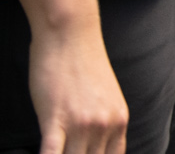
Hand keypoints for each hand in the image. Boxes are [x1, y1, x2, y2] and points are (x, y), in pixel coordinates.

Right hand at [29, 25, 127, 153]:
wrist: (69, 34)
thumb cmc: (82, 64)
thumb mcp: (104, 97)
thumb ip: (101, 124)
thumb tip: (91, 145)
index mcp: (119, 121)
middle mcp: (104, 126)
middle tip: (69, 152)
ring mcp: (81, 124)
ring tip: (56, 152)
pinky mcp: (55, 119)